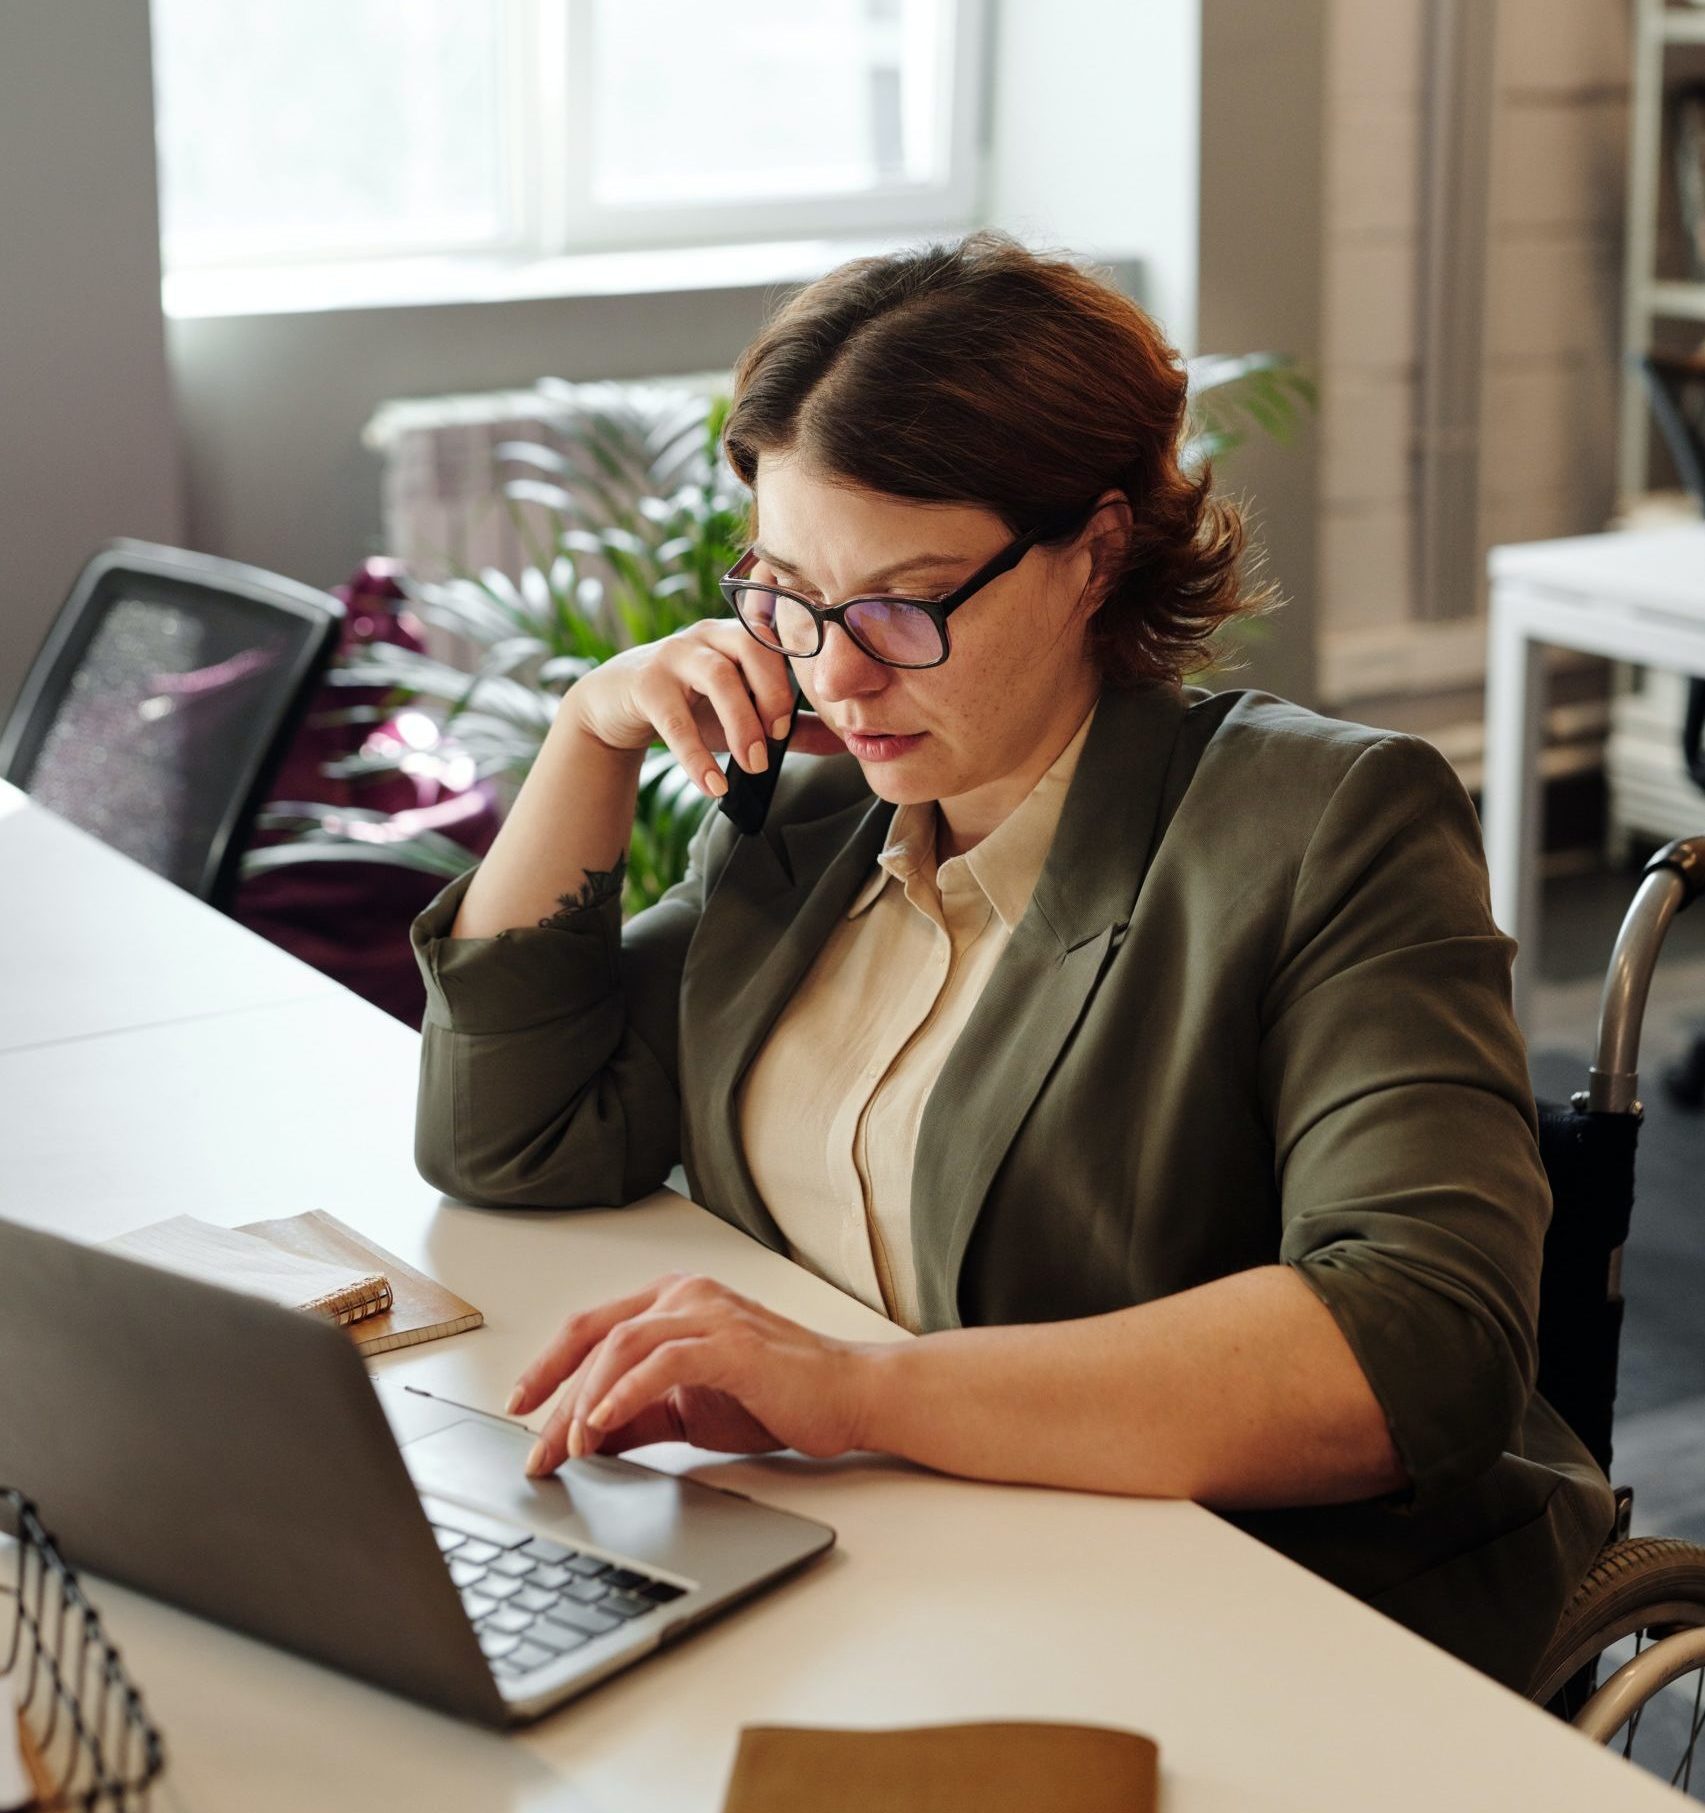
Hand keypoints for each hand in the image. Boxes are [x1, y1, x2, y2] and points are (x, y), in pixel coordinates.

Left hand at [508, 1272, 878, 1474]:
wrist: (848, 1396)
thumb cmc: (776, 1395)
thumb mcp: (688, 1410)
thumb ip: (636, 1417)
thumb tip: (581, 1441)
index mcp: (674, 1300)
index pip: (592, 1327)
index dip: (549, 1367)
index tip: (519, 1409)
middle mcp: (687, 1294)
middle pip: (596, 1333)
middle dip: (555, 1393)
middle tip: (536, 1449)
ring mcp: (710, 1313)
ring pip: (622, 1343)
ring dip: (586, 1398)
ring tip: (570, 1446)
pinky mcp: (732, 1343)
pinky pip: (664, 1361)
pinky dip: (626, 1391)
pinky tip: (603, 1422)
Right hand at [565, 620, 845, 798]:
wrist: (617, 704)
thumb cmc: (690, 704)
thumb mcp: (741, 713)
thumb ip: (791, 726)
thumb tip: (845, 742)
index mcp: (739, 635)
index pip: (778, 641)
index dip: (792, 680)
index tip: (790, 725)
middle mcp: (709, 634)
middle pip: (752, 648)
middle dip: (771, 699)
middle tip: (774, 746)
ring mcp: (674, 653)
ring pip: (717, 676)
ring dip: (741, 725)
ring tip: (752, 766)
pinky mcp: (645, 683)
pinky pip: (675, 719)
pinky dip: (697, 757)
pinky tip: (712, 785)